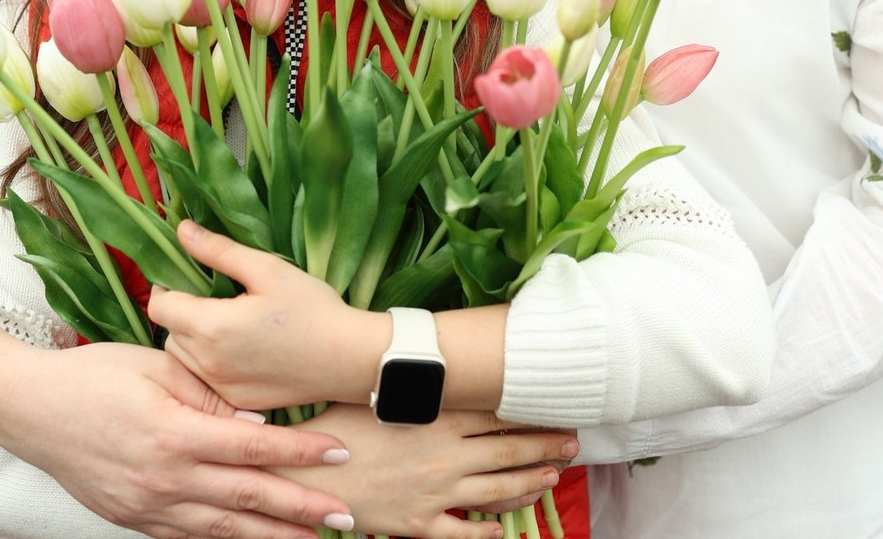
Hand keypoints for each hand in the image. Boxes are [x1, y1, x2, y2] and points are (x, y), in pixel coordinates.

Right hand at [0, 339, 355, 538]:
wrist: (31, 411)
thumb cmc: (96, 376)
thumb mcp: (156, 369)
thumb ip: (209, 396)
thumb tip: (256, 420)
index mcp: (175, 434)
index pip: (254, 447)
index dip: (300, 452)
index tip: (339, 453)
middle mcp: (166, 479)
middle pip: (248, 500)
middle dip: (302, 510)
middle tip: (348, 517)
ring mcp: (148, 508)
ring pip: (223, 530)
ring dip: (272, 538)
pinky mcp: (133, 520)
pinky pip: (188, 538)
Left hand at [148, 220, 385, 410]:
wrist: (348, 359)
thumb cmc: (311, 308)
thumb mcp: (267, 270)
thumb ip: (219, 251)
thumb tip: (180, 230)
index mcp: (212, 327)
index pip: (159, 306)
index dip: (167, 286)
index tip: (188, 276)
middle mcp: (208, 364)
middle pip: (169, 332)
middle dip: (182, 312)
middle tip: (214, 296)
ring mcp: (221, 389)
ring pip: (184, 359)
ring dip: (193, 339)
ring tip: (228, 322)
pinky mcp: (235, 403)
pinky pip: (205, 380)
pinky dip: (211, 363)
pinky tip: (241, 349)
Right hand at [276, 403, 579, 538]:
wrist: (309, 472)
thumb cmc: (339, 425)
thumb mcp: (380, 392)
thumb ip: (415, 383)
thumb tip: (437, 362)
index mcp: (437, 419)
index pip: (497, 416)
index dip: (530, 416)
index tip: (556, 410)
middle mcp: (445, 456)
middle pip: (507, 452)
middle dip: (544, 447)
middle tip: (573, 443)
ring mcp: (436, 493)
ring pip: (496, 492)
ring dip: (529, 484)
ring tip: (553, 477)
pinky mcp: (420, 525)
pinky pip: (465, 534)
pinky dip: (489, 534)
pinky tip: (508, 531)